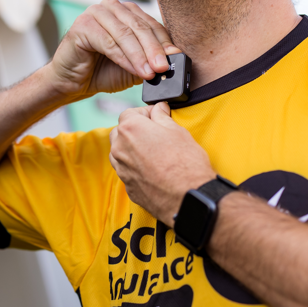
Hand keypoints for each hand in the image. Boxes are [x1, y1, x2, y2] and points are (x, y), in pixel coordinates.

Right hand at [48, 0, 180, 99]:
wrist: (73, 82)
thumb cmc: (102, 71)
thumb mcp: (135, 66)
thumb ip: (151, 59)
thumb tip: (173, 58)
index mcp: (126, 11)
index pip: (151, 24)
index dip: (164, 42)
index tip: (175, 59)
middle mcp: (112, 7)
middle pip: (140, 27)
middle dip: (154, 49)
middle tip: (164, 67)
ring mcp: (95, 12)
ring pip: (126, 34)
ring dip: (140, 56)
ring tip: (151, 73)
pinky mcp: (83, 25)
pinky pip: (109, 42)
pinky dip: (124, 58)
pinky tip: (135, 70)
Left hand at [109, 103, 214, 223]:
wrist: (187, 198)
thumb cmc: (185, 164)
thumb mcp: (177, 131)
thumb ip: (162, 117)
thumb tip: (159, 108)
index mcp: (130, 129)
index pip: (129, 113)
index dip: (145, 113)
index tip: (157, 116)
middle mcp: (120, 149)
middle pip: (120, 132)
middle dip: (135, 130)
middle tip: (156, 133)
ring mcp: (121, 170)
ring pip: (120, 152)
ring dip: (132, 149)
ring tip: (154, 152)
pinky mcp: (127, 187)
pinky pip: (127, 170)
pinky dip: (136, 167)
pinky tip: (154, 169)